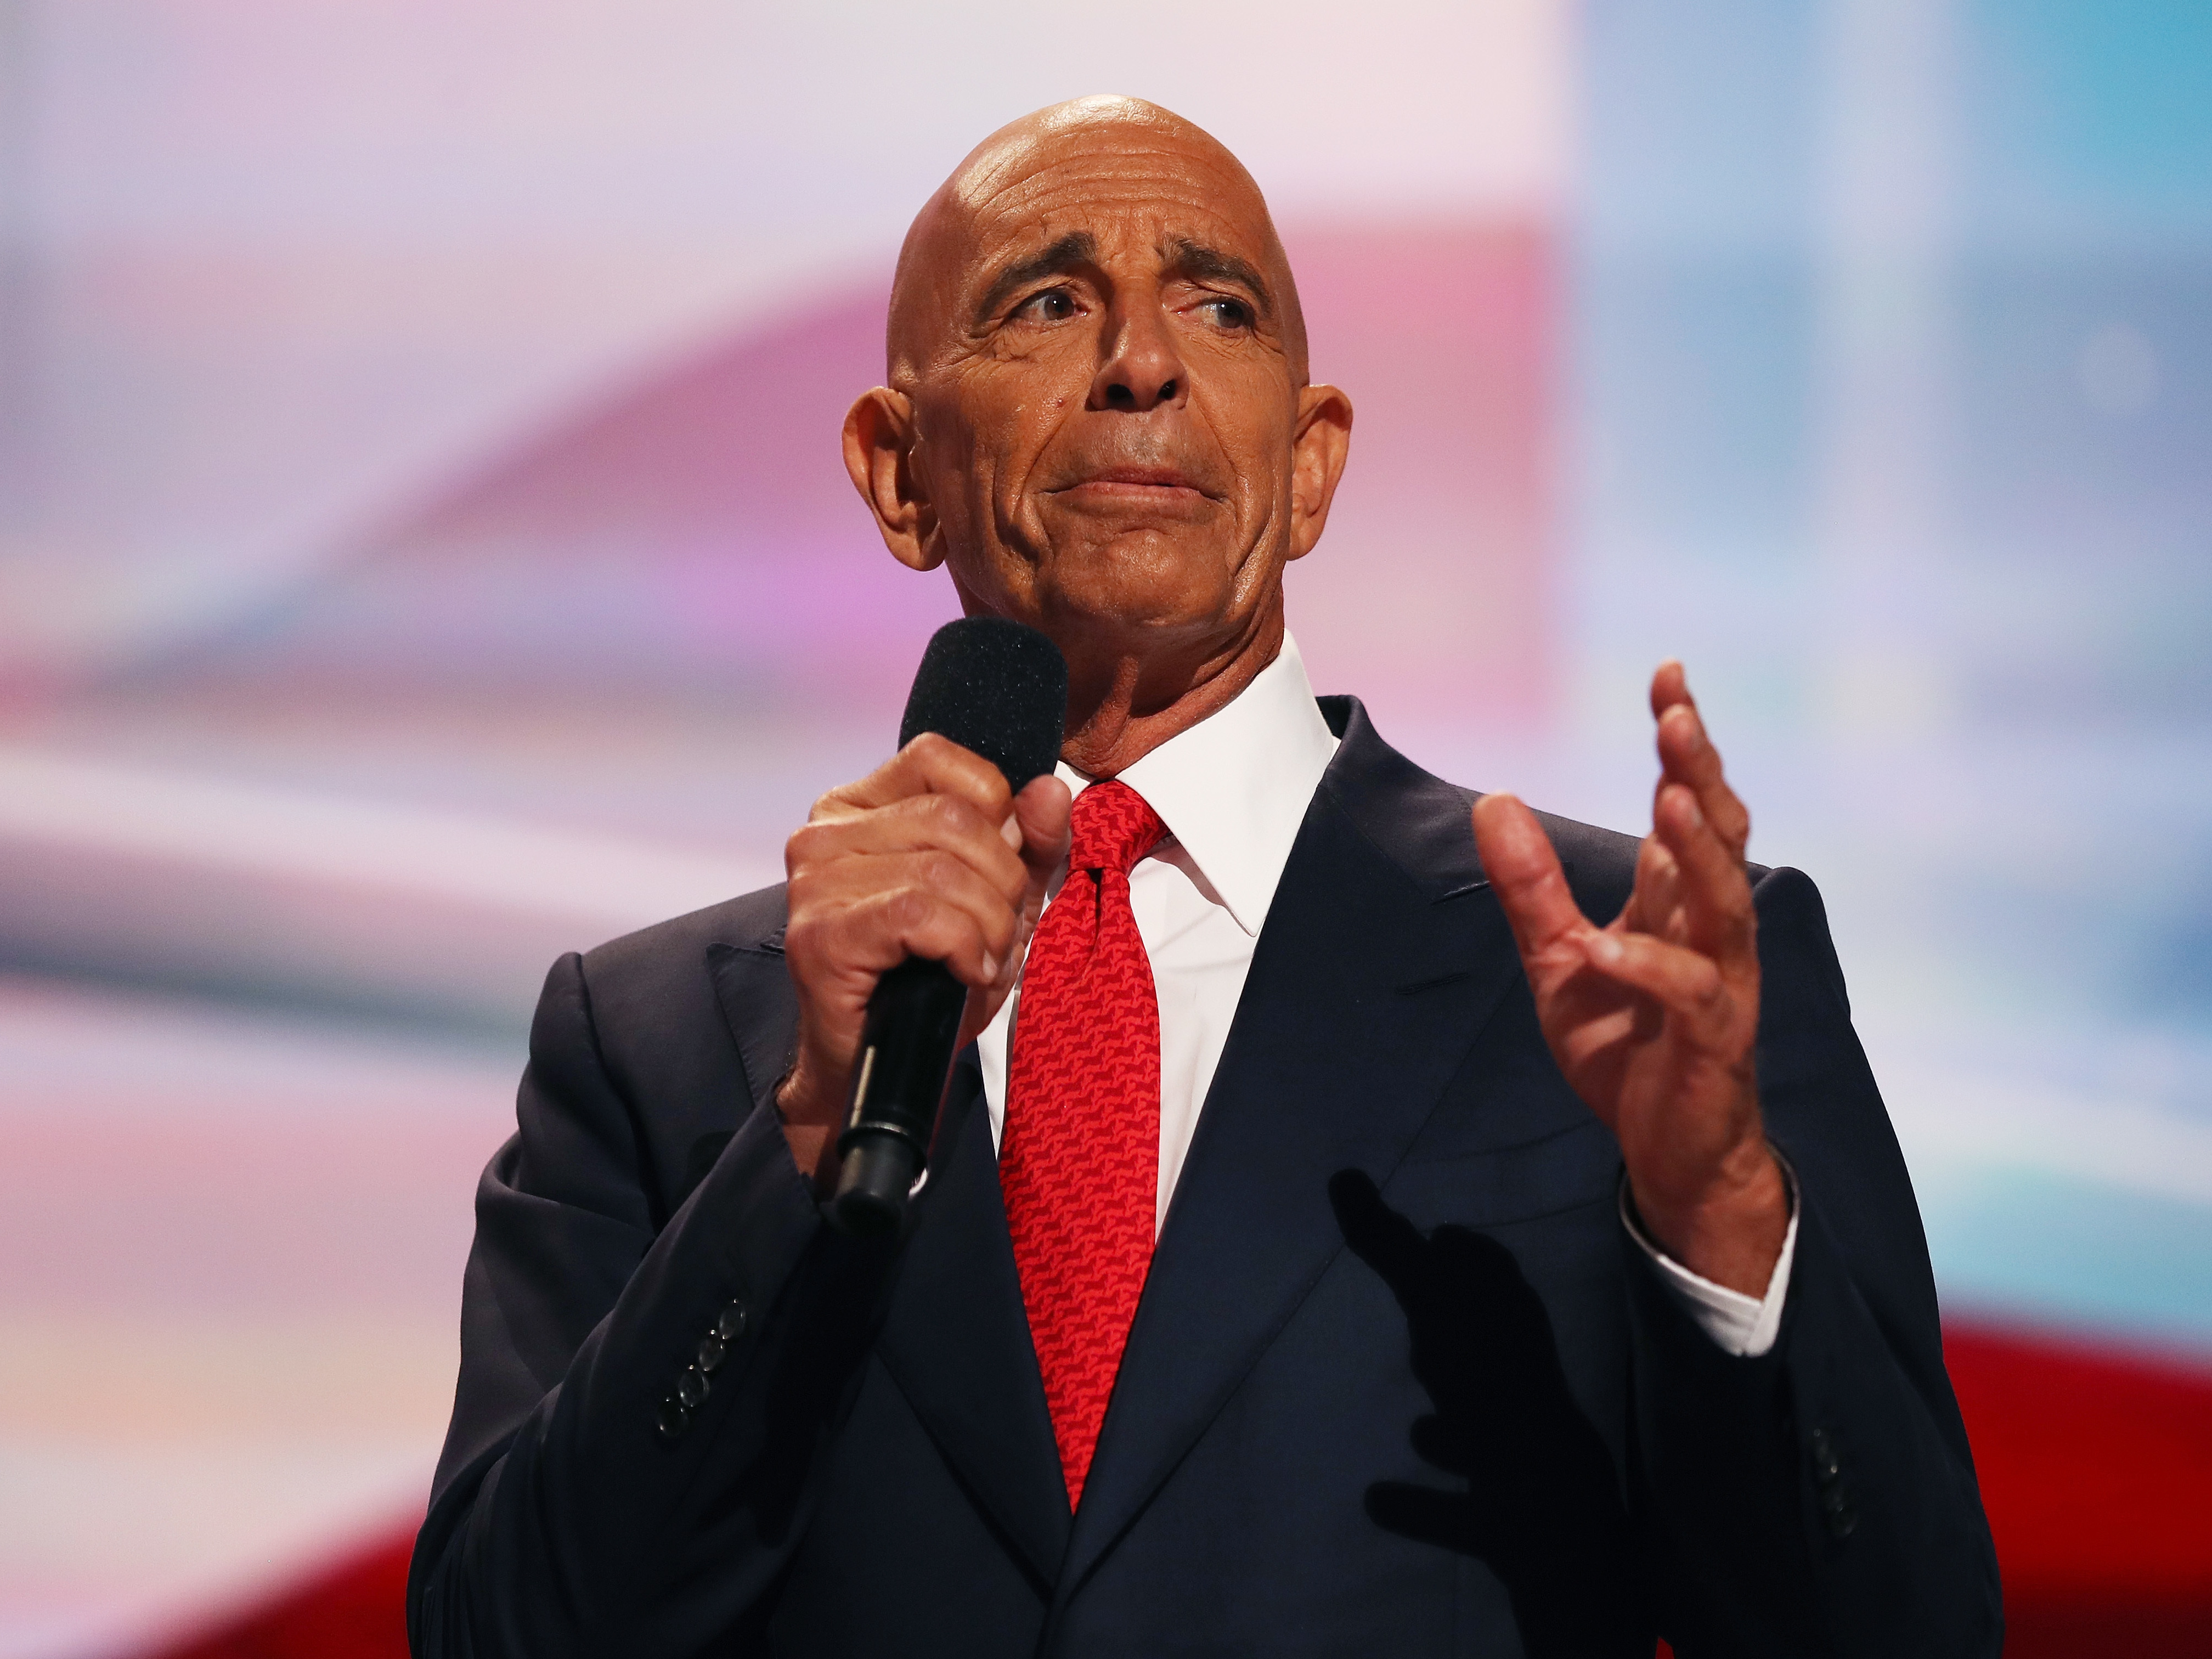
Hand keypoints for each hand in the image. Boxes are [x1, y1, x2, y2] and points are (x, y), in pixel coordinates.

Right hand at [777, 734, 1070, 1184]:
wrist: (884, 1068)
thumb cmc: (932, 978)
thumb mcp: (1001, 901)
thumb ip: (1032, 842)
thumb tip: (1051, 789)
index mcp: (859, 806)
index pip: (942, 760)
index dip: (996, 812)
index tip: (998, 871)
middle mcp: (824, 832)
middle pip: (955, 820)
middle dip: (1003, 883)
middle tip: (997, 934)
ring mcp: (813, 882)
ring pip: (943, 869)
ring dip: (989, 925)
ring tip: (980, 960)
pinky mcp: (820, 935)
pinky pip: (919, 915)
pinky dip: (963, 946)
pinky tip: (964, 972)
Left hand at [1470, 663, 1786, 1294]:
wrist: (1667, 1149)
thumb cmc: (1626, 1046)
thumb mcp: (1556, 959)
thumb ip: (1529, 885)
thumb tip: (1493, 799)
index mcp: (1678, 904)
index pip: (1687, 806)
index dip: (1682, 744)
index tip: (1668, 678)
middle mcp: (1712, 931)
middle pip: (1719, 836)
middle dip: (1700, 773)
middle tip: (1678, 715)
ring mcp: (1722, 983)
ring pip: (1726, 904)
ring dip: (1698, 852)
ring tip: (1669, 800)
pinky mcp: (1713, 1040)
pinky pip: (1691, 995)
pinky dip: (1647, 969)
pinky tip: (1605, 949)